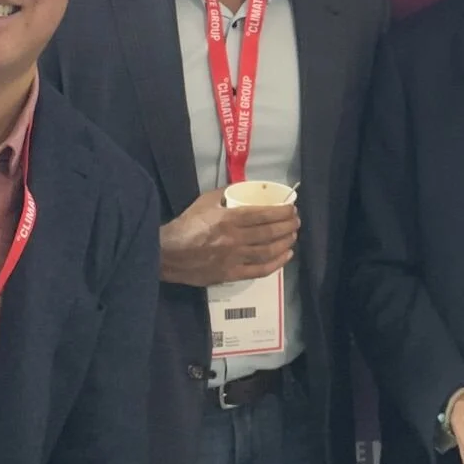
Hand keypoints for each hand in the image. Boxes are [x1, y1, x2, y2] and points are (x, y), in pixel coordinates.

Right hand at [158, 189, 298, 286]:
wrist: (167, 253)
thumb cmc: (186, 224)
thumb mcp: (205, 201)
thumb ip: (226, 194)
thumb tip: (244, 189)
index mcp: (229, 218)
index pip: (264, 214)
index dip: (282, 212)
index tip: (291, 209)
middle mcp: (235, 239)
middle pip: (270, 233)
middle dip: (288, 226)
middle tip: (296, 222)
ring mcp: (234, 258)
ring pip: (268, 251)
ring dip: (285, 243)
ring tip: (293, 237)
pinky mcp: (230, 275)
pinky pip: (259, 270)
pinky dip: (276, 264)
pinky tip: (286, 256)